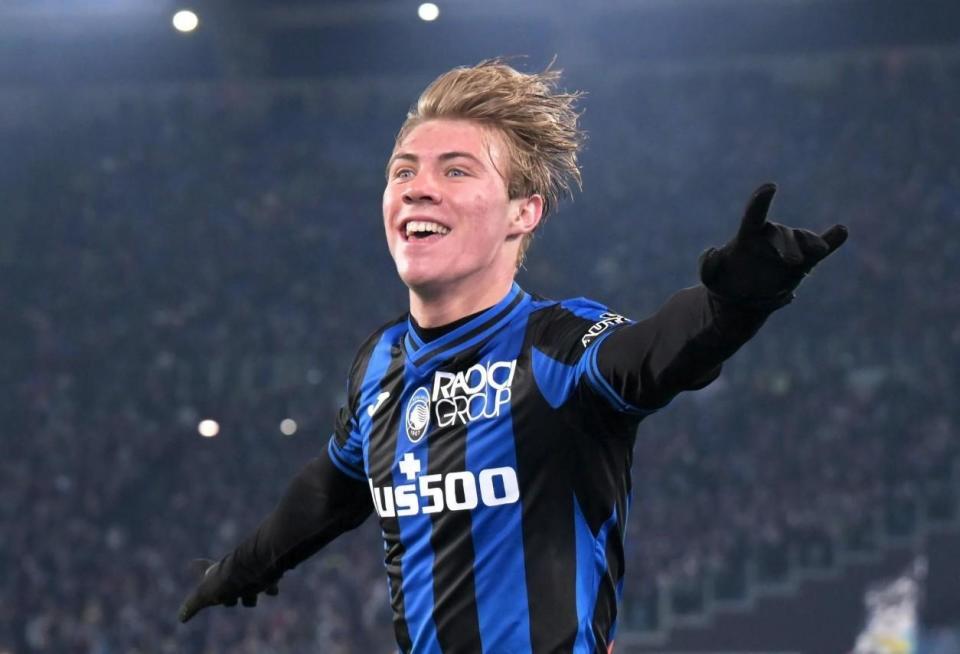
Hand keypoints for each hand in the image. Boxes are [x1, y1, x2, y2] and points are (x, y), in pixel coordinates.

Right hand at [178, 557, 279, 622]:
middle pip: (229, 584)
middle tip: (230, 598)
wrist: (257, 567)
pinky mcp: (266, 573)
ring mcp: (250, 570)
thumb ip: (193, 605)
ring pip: (249, 587)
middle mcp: (233, 569)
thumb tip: (181, 617)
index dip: (199, 567)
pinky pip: (270, 584)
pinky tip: (272, 590)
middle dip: (230, 596)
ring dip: (252, 595)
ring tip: (252, 596)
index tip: (193, 562)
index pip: (204, 570)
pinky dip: (271, 588)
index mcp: (217, 573)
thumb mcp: (206, 594)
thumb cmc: (229, 579)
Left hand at [698, 183, 847, 309]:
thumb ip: (707, 265)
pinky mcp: (804, 262)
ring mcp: (788, 248)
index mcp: (747, 236)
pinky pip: (820, 249)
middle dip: (787, 245)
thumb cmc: (725, 281)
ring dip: (810, 244)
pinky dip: (831, 240)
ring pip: (802, 240)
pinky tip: (841, 231)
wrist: (743, 298)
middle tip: (791, 262)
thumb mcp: (710, 278)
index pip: (753, 215)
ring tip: (817, 252)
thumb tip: (713, 251)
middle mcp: (770, 237)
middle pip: (781, 234)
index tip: (770, 187)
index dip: (761, 201)